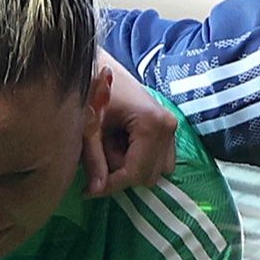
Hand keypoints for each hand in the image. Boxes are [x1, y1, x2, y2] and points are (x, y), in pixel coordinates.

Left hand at [84, 60, 181, 196]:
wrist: (102, 66)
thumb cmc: (93, 90)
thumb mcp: (89, 127)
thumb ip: (94, 161)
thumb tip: (96, 193)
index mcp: (152, 124)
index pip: (135, 172)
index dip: (111, 185)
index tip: (87, 191)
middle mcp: (169, 127)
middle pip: (147, 176)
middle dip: (120, 173)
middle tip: (98, 155)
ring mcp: (172, 128)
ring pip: (154, 171)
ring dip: (129, 167)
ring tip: (109, 145)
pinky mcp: (169, 130)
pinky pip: (157, 160)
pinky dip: (137, 159)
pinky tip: (120, 142)